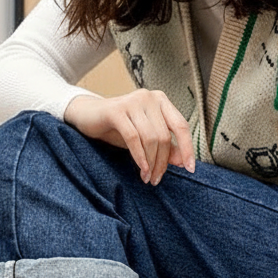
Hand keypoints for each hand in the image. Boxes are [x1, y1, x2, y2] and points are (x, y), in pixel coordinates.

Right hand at [64, 91, 194, 184]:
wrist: (87, 116)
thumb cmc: (119, 127)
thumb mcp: (145, 139)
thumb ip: (166, 147)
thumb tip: (184, 162)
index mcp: (161, 101)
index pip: (182, 126)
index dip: (188, 148)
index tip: (190, 169)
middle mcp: (149, 97)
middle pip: (165, 136)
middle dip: (162, 162)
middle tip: (156, 179)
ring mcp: (133, 101)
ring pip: (151, 138)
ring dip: (151, 162)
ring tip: (147, 177)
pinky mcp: (116, 110)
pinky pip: (133, 138)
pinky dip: (140, 156)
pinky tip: (141, 169)